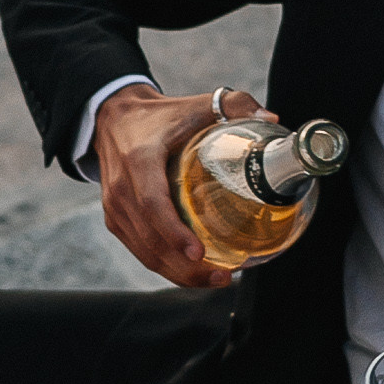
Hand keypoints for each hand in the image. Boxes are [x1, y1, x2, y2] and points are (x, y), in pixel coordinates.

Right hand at [91, 84, 261, 289]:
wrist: (113, 118)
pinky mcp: (115, 220)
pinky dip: (168, 267)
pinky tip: (195, 273)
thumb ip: (235, 104)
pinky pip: (141, 251)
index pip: (151, 203)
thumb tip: (270, 121)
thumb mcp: (195, 104)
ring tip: (216, 279)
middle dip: (186, 266)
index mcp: (139, 159)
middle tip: (223, 276)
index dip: (174, 231)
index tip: (199, 252)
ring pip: (145, 252)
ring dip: (179, 273)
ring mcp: (114, 208)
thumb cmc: (160, 116)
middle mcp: (120, 188)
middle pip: (150, 239)